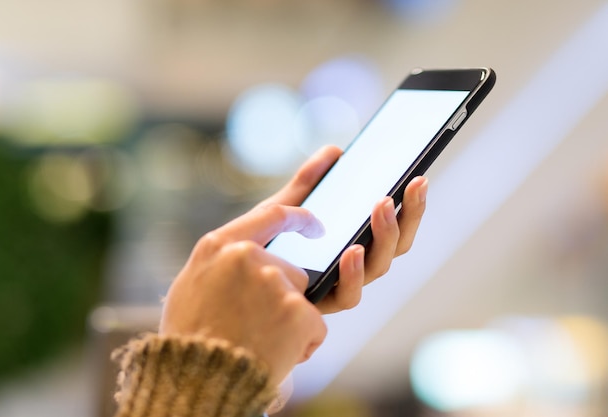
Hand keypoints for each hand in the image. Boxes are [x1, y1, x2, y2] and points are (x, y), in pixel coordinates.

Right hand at [160, 204, 327, 386]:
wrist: (198, 382)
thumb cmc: (191, 338)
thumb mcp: (192, 286)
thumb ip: (221, 261)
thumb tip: (249, 248)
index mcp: (218, 245)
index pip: (271, 215)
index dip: (299, 216)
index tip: (316, 224)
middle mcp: (245, 255)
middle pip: (290, 269)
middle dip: (284, 298)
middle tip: (255, 326)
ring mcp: (273, 281)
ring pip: (300, 298)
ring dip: (289, 319)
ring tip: (258, 340)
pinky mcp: (296, 310)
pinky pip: (313, 326)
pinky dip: (301, 343)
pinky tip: (274, 353)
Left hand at [259, 145, 427, 313]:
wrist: (228, 282)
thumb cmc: (261, 247)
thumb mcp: (285, 208)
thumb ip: (308, 182)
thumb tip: (335, 151)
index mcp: (354, 244)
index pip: (394, 227)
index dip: (412, 206)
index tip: (418, 178)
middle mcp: (353, 268)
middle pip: (394, 247)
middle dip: (408, 215)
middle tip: (411, 185)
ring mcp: (339, 288)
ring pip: (378, 268)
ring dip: (385, 236)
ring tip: (383, 207)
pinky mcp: (320, 307)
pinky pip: (347, 296)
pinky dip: (353, 273)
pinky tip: (351, 251)